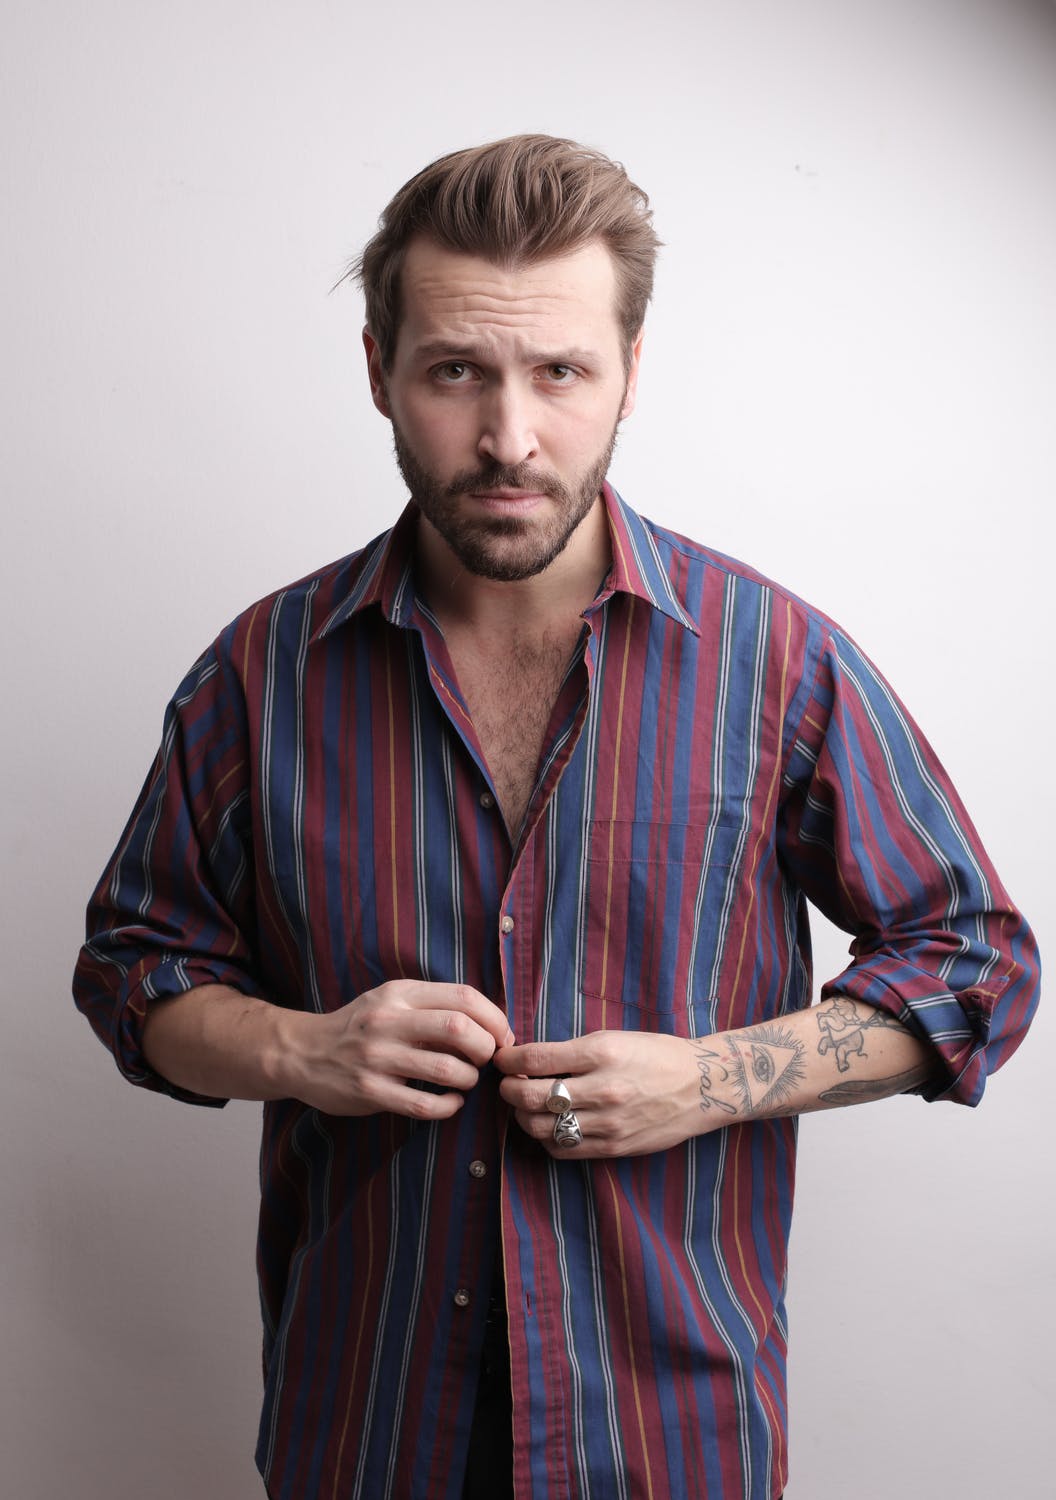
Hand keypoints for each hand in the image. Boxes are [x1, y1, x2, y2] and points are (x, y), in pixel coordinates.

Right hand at [284, 981, 513, 1119]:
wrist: (302, 1053)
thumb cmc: (360, 1028)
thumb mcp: (390, 1002)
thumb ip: (431, 1006)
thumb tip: (490, 1023)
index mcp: (399, 994)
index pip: (463, 996)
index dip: (494, 1018)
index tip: (502, 1036)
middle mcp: (389, 1021)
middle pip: (460, 1029)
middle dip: (486, 1048)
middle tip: (487, 1060)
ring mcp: (377, 1057)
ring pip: (448, 1069)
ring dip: (469, 1079)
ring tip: (466, 1081)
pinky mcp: (369, 1091)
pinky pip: (423, 1104)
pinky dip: (448, 1106)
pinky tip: (450, 1103)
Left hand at [494, 1031, 709, 1157]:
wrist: (702, 1086)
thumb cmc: (656, 1054)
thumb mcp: (614, 1038)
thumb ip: (572, 1051)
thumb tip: (528, 1060)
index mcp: (601, 1052)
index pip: (535, 1059)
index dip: (509, 1060)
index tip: (503, 1059)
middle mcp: (603, 1089)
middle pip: (531, 1098)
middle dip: (509, 1090)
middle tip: (508, 1084)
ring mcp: (608, 1123)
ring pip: (541, 1128)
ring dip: (522, 1116)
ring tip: (526, 1106)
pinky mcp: (613, 1147)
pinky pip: (562, 1149)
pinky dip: (545, 1138)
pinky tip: (549, 1125)